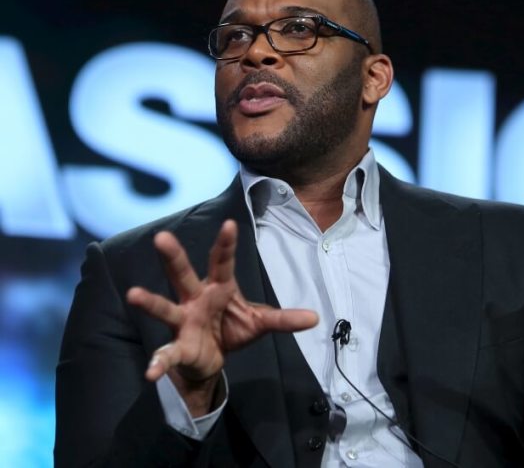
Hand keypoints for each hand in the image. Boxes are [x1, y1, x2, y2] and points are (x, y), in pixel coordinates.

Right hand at [126, 220, 317, 414]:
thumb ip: (284, 319)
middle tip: (161, 237)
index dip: (226, 243)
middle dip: (173, 257)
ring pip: (164, 307)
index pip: (223, 262)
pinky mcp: (178, 346)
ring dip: (149, 301)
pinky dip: (158, 363)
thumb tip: (316, 317)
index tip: (230, 223)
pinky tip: (150, 373)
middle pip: (183, 274)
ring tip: (133, 294)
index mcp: (218, 288)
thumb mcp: (260, 322)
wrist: (211, 361)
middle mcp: (195, 299)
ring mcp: (183, 321)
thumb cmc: (232, 329)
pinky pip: (166, 354)